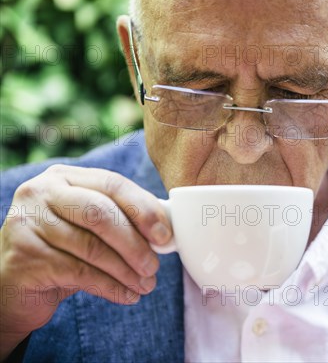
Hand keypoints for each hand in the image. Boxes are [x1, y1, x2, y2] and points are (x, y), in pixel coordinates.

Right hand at [0, 164, 171, 358]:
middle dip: (135, 243)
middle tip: (154, 265)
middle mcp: (41, 192)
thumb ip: (121, 218)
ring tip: (146, 284)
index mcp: (64, 177)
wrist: (16, 283)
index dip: (143, 209)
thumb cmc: (63, 249)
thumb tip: (166, 231)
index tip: (165, 235)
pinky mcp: (23, 257)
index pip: (112, 184)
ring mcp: (27, 223)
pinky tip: (127, 295)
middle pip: (101, 214)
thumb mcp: (89, 227)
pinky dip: (110, 287)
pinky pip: (79, 273)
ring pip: (91, 247)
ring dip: (126, 270)